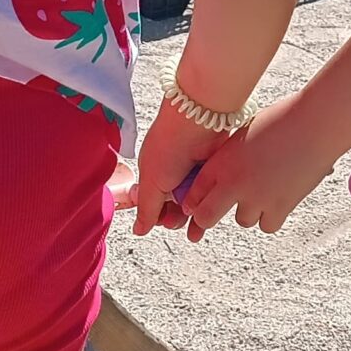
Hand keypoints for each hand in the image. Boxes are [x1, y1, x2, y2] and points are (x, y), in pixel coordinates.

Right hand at [132, 95, 225, 237]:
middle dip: (178, 217)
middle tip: (180, 217)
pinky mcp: (213, 169)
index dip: (160, 217)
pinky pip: (211, 192)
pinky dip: (210, 200)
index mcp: (153, 176)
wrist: (199, 121)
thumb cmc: (169, 145)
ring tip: (196, 218)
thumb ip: (146, 209)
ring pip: (195, 202)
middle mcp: (173, 174)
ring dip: (195, 214)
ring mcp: (193, 172)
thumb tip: (138, 230)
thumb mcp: (152, 182)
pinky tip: (210, 205)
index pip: (155, 206)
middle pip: (176, 208)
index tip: (164, 220)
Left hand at [178, 93, 341, 241]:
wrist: (313, 124)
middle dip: (207, 218)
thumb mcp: (244, 134)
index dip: (193, 202)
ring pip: (243, 220)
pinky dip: (271, 216)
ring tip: (263, 189)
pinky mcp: (281, 207)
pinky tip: (278, 198)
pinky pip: (267, 225)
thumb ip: (229, 158)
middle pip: (206, 217)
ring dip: (249, 210)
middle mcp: (234, 182)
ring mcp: (257, 197)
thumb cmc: (282, 120)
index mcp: (221, 162)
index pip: (194, 192)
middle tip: (216, 212)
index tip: (197, 205)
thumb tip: (224, 175)